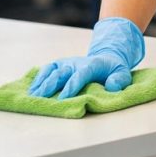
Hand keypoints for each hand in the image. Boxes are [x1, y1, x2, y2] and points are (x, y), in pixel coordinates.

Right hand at [28, 17, 145, 99]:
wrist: (106, 58)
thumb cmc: (114, 70)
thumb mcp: (123, 74)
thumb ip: (119, 80)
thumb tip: (112, 86)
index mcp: (92, 64)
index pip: (80, 74)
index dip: (71, 86)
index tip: (63, 98)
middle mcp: (77, 62)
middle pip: (62, 72)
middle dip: (51, 85)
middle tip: (41, 98)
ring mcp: (67, 62)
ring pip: (52, 70)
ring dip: (42, 82)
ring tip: (33, 95)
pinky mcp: (60, 65)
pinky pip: (47, 69)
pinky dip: (39, 78)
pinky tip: (32, 89)